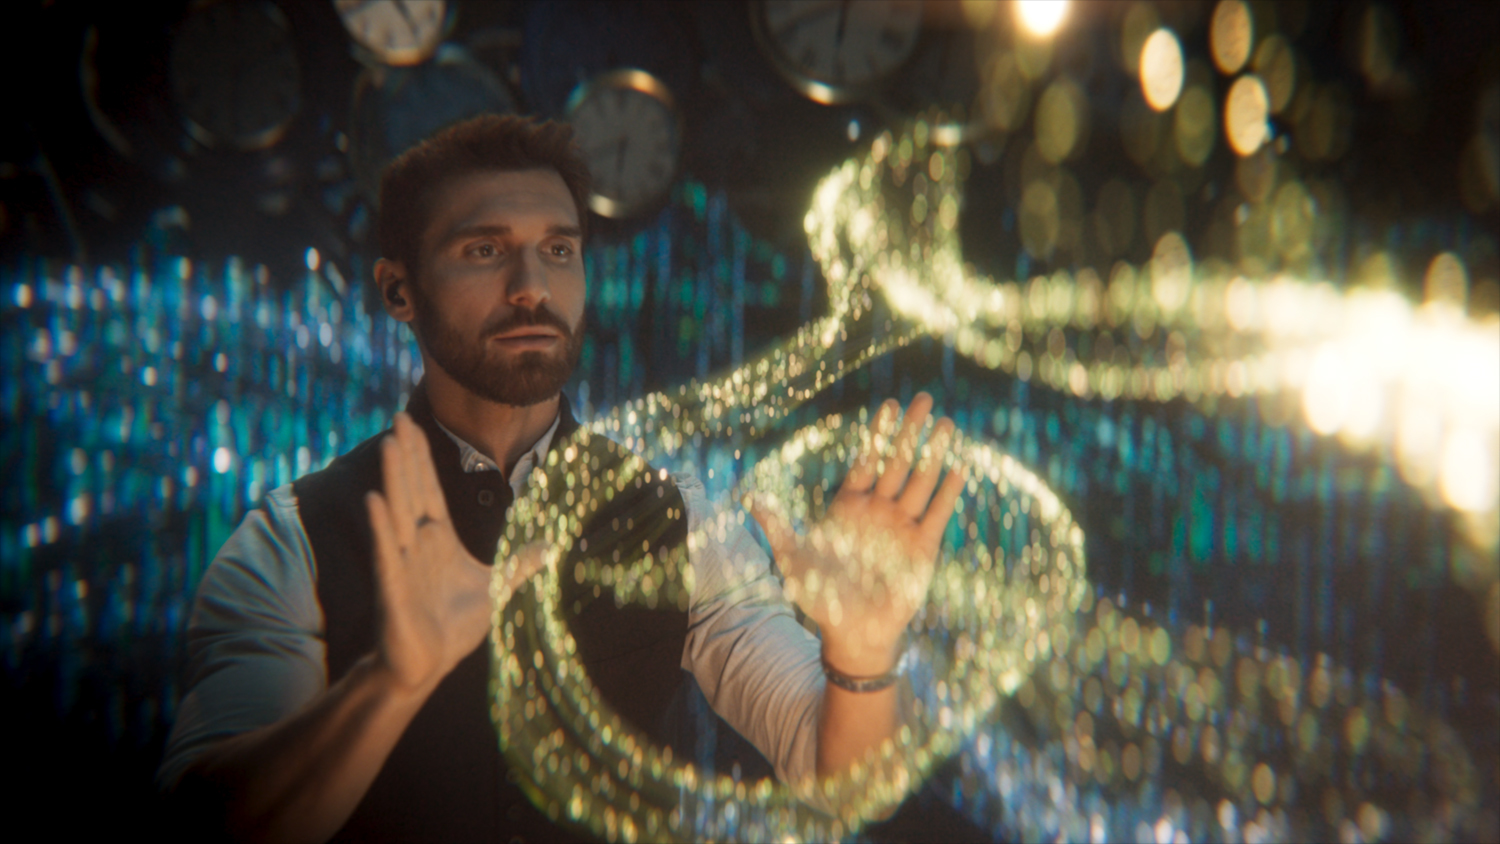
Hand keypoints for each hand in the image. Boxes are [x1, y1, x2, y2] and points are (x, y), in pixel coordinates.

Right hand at [365, 413, 543, 693]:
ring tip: (389, 444)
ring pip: (397, 512)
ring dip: (394, 478)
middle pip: (411, 490)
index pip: (428, 489)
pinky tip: (374, 499)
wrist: (425, 667)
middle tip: (399, 417)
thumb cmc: (452, 628)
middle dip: (406, 455)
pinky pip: (387, 552)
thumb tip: (550, 546)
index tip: (412, 424)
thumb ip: (519, 565)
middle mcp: (416, 545)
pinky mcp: (392, 588)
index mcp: (437, 540)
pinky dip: (382, 527)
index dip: (421, 458)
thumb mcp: (494, 590)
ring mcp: (402, 564)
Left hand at [752, 393, 965, 675]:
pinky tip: (958, 469)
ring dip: (934, 453)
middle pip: (899, 461)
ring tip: (947, 425)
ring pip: (921, 481)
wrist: (852, 633)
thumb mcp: (792, 557)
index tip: (889, 403)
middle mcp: (879, 510)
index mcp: (850, 505)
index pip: (868, 459)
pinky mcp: (922, 549)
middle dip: (911, 430)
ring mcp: (903, 527)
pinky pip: (937, 515)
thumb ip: (775, 525)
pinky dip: (947, 493)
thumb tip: (749, 498)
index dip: (879, 432)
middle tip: (925, 399)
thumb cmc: (820, 596)